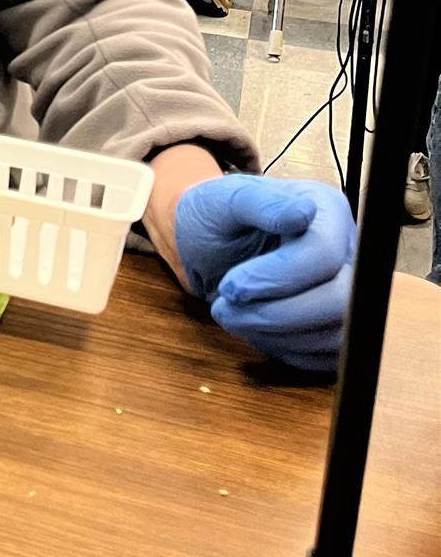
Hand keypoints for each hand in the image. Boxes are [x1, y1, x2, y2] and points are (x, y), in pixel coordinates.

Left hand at [174, 176, 354, 370]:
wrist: (209, 243)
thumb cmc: (215, 216)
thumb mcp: (224, 199)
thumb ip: (262, 202)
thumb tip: (304, 213)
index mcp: (328, 213)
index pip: (325, 255)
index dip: (278, 278)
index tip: (232, 286)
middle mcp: (349, 254)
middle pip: (341, 301)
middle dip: (277, 315)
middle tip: (226, 309)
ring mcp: (348, 293)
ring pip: (337, 336)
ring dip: (276, 336)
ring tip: (232, 317)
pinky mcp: (335, 326)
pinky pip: (327, 357)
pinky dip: (285, 350)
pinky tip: (254, 330)